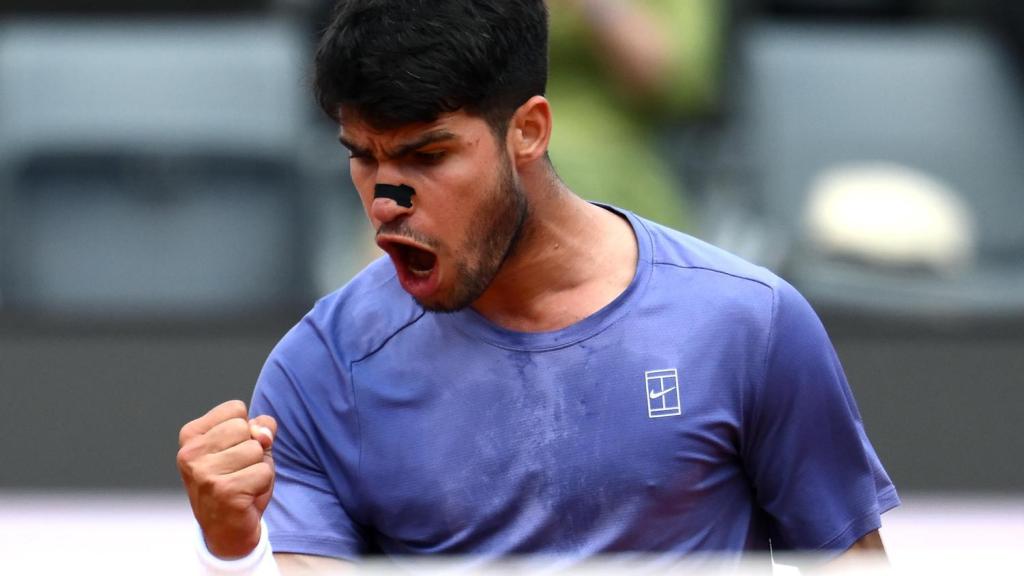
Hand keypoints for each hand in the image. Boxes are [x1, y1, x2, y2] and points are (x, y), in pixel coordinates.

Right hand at [177, 400, 276, 558]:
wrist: (227, 531)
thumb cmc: (237, 482)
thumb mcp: (248, 447)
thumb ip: (259, 428)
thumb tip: (264, 433)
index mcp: (191, 436)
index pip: (235, 409)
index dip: (245, 430)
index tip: (231, 453)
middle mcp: (190, 453)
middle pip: (245, 427)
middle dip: (252, 449)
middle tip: (239, 472)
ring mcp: (204, 473)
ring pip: (256, 449)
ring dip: (259, 467)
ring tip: (243, 484)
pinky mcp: (224, 491)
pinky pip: (264, 472)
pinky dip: (263, 484)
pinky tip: (246, 497)